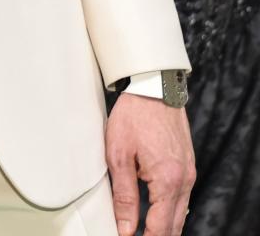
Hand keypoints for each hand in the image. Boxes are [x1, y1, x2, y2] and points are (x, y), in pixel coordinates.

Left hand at [106, 92, 195, 235]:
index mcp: (168, 180)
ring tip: (141, 229)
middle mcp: (185, 180)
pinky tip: (154, 211)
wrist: (153, 86)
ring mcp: (189, 173)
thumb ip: (124, 195)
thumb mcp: (119, 154)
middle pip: (174, 226)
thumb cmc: (133, 115)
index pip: (160, 228)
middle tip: (133, 235)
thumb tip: (125, 228)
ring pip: (179, 214)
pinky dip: (169, 209)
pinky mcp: (187, 166)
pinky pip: (181, 197)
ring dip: (163, 226)